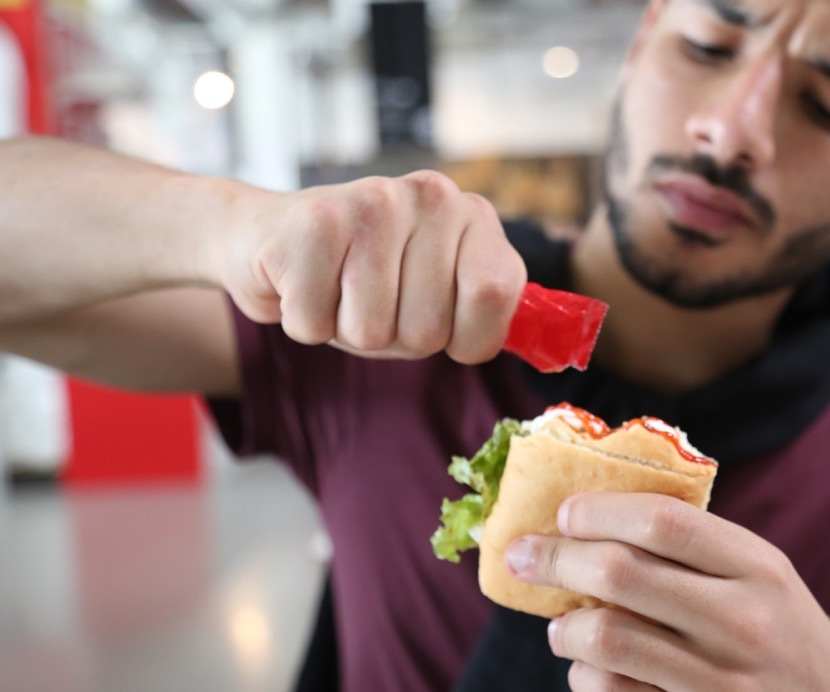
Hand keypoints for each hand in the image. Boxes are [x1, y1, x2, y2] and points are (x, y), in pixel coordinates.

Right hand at [216, 171, 524, 362]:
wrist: (264, 235)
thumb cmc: (361, 277)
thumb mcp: (439, 286)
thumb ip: (487, 306)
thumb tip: (554, 345)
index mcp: (472, 214)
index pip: (498, 296)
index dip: (468, 338)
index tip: (444, 327)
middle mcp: (430, 197)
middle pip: (430, 331)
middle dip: (395, 339)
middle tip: (370, 301)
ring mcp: (370, 203)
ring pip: (373, 333)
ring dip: (347, 331)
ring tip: (337, 291)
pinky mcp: (312, 224)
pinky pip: (318, 325)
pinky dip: (305, 322)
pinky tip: (303, 283)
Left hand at [504, 493, 829, 691]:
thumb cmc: (780, 634)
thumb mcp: (762, 576)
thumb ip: (693, 547)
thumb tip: (586, 516)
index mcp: (759, 569)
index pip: (662, 520)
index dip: (599, 510)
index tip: (564, 513)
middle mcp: (746, 625)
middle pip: (621, 572)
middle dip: (555, 558)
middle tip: (524, 557)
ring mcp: (725, 689)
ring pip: (606, 637)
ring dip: (565, 625)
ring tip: (562, 625)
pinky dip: (583, 675)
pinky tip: (590, 668)